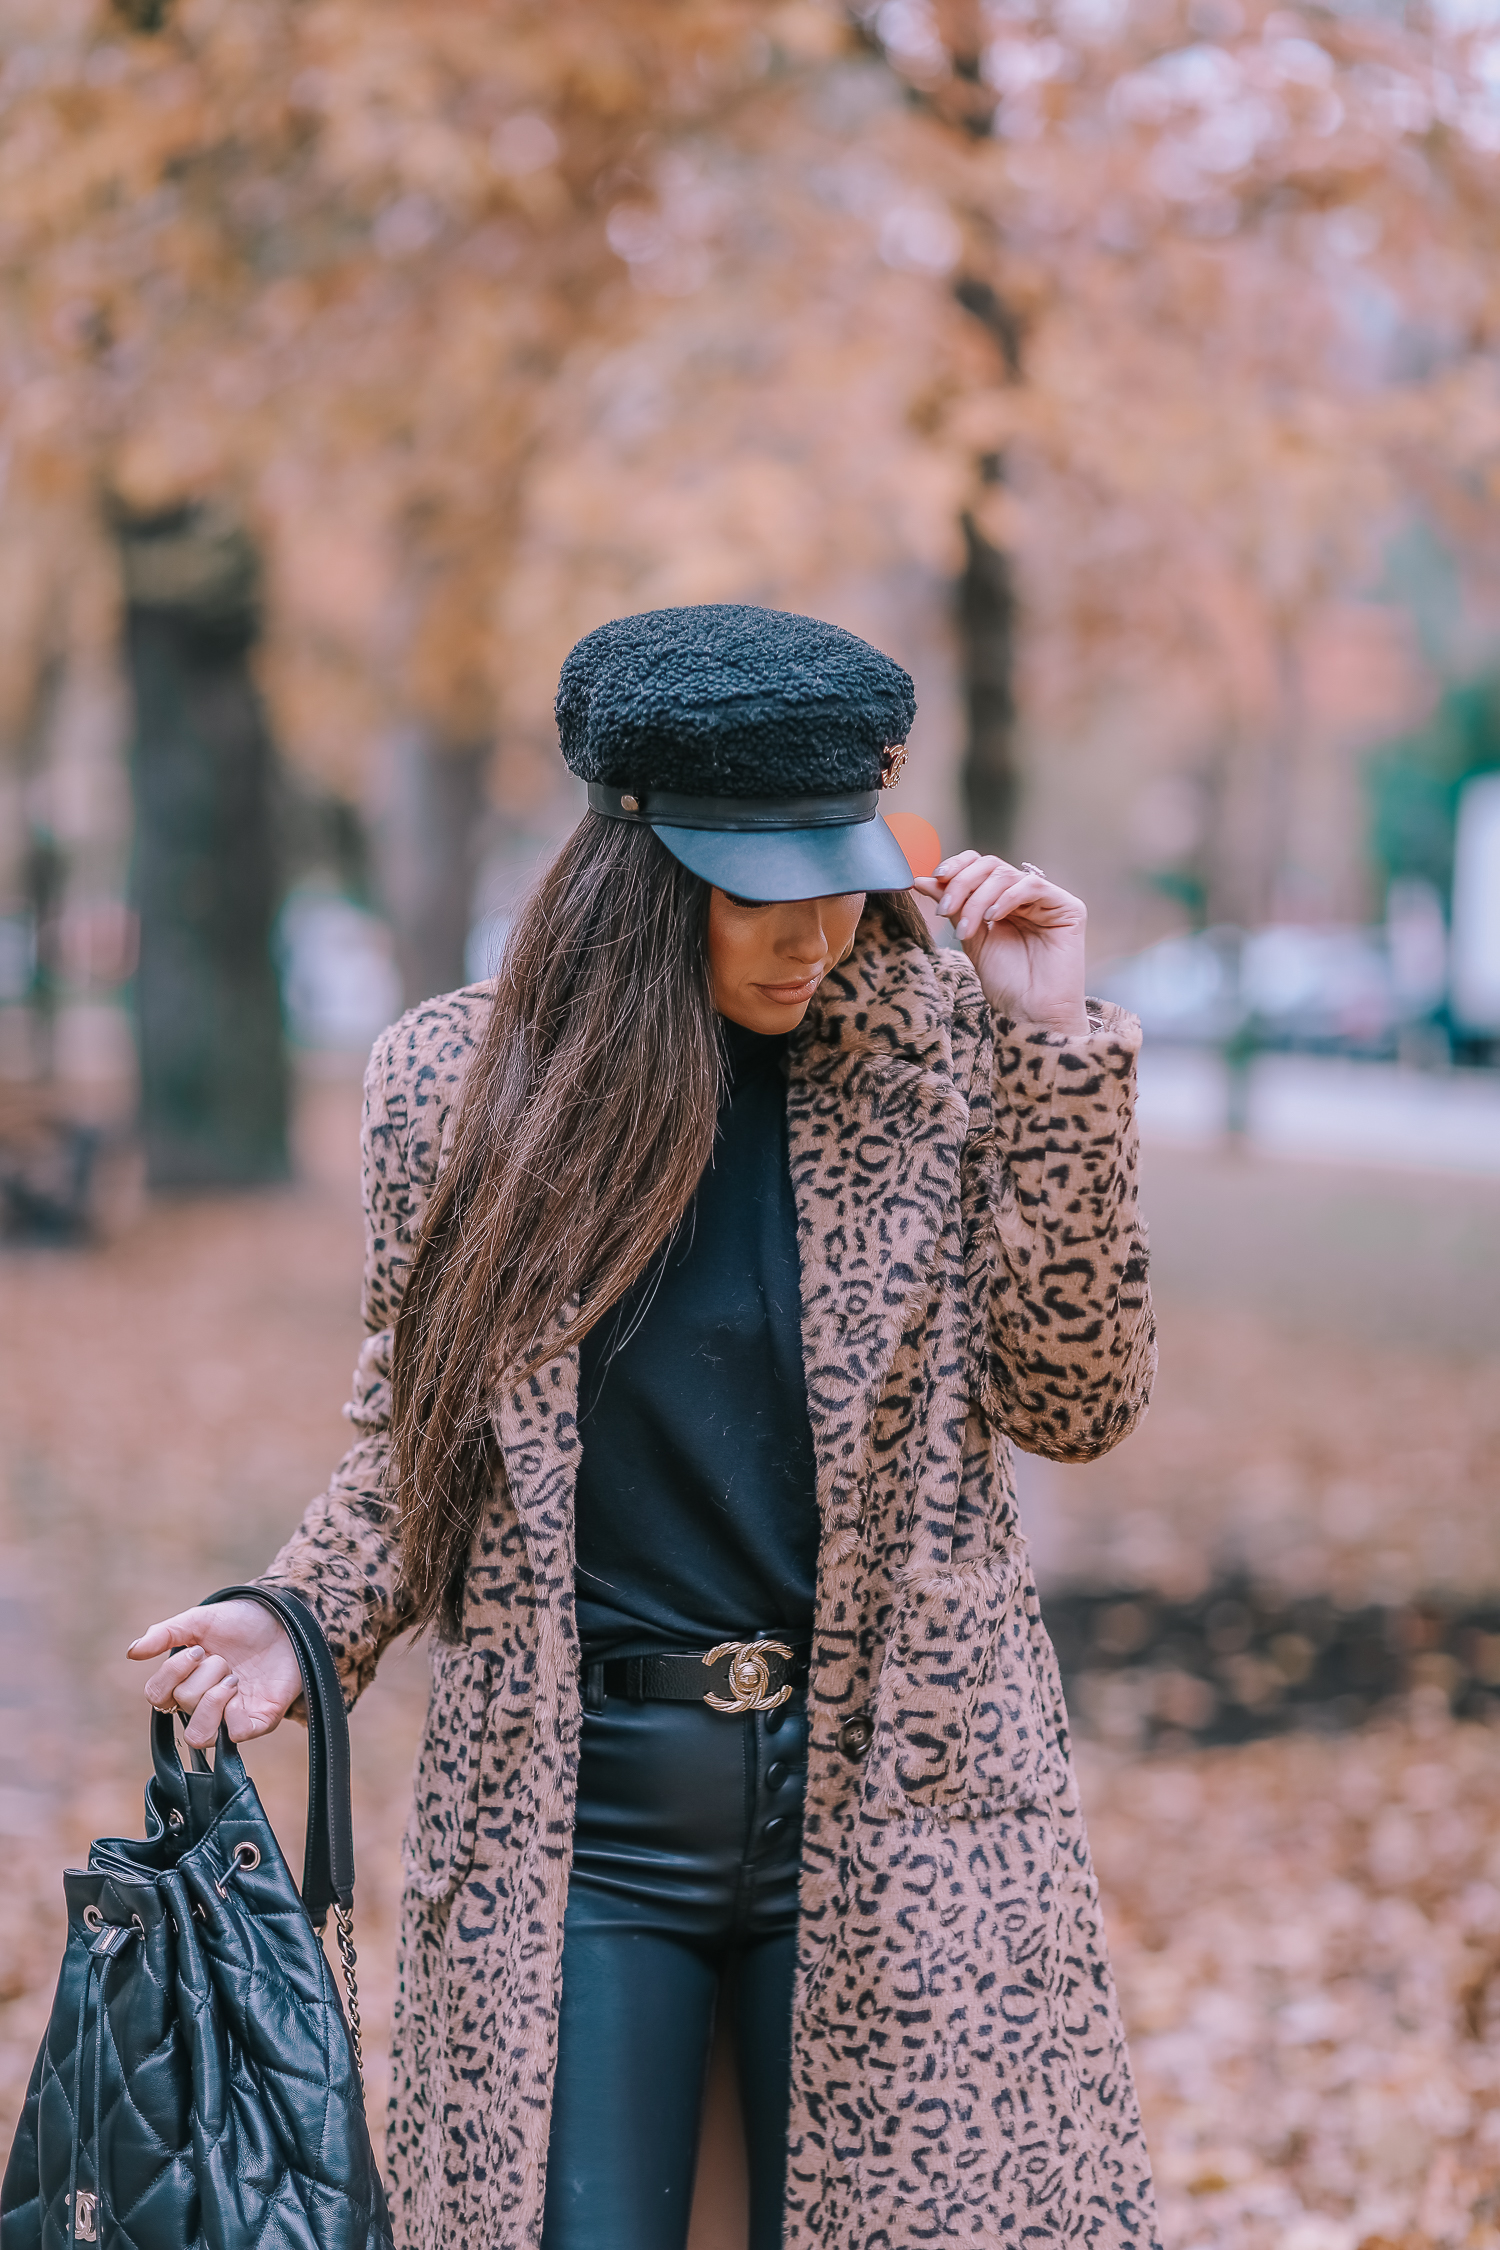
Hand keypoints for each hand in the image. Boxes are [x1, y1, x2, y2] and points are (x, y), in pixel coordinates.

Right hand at [128, 1601, 303, 1749]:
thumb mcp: (201, 1620)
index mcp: (187, 1680)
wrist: (287, 1619)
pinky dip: (233, 1715)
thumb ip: (166, 1633)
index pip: (157, 1696)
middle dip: (202, 1676)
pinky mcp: (257, 1721)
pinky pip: (234, 1735)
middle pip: (182, 1706)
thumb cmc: (242, 1622)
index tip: (196, 1651)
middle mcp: (204, 1702)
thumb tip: (132, 1653)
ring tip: (231, 1679)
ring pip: (200, 1736)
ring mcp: (230, 1715)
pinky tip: (241, 1691)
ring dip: (211, 1702)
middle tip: (224, 1658)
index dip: (170, 1676)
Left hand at [914, 853, 1087, 1033]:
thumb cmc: (1005, 983)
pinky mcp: (1068, 908)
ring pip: (1006, 875)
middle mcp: (1026, 897)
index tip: (933, 879)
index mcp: (1003, 901)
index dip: (957, 866)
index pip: (980, 866)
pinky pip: (1033, 885)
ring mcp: (1047, 900)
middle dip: (962, 884)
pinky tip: (993, 917)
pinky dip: (1007, 897)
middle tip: (945, 909)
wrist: (1030, 1013)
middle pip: (990, 866)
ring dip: (978, 898)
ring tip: (968, 928)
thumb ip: (953, 907)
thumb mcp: (971, 938)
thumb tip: (922, 879)